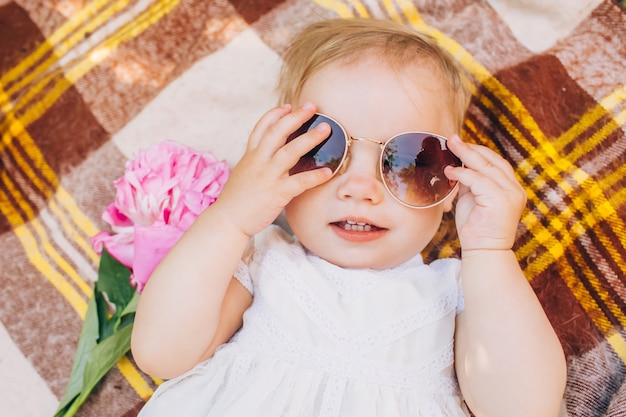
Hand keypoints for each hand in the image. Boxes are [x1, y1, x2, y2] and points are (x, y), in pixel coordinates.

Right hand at [212, 102, 332, 236]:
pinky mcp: (276, 193)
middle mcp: (258, 161)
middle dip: (295, 117)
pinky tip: (328, 172)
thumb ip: (257, 161)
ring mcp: (267, 176)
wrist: (227, 220)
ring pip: (290, 151)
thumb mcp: (243, 173)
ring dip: (309, 138)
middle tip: (312, 106)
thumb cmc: (236, 199)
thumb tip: (270, 156)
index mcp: (250, 155)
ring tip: (325, 128)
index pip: (262, 127)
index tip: (289, 106)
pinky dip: (315, 176)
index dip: (276, 114)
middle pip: (277, 132)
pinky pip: (299, 181)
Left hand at [444, 135, 526, 250]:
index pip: (496, 163)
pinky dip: (462, 174)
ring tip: (450, 146)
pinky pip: (478, 180)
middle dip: (471, 148)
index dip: (478, 151)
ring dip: (466, 155)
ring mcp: (510, 194)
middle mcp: (514, 189)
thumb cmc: (476, 229)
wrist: (484, 251)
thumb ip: (470, 183)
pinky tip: (449, 171)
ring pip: (486, 168)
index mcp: (511, 188)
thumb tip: (458, 166)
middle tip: (452, 138)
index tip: (460, 143)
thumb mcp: (473, 200)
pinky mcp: (500, 200)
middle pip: (493, 161)